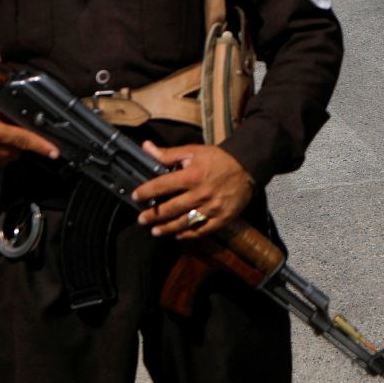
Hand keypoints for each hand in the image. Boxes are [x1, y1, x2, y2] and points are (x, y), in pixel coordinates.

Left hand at [133, 141, 253, 238]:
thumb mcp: (193, 151)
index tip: (136, 196)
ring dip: (167, 228)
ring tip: (155, 231)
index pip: (162, 185)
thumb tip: (146, 147)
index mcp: (192, 176)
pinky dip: (188, 234)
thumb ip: (168, 153)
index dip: (146, 192)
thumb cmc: (218, 159)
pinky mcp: (222, 218)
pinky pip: (202, 230)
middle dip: (153, 215)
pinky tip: (178, 235)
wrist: (247, 167)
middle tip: (142, 219)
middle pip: (171, 209)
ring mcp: (212, 208)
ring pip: (184, 223)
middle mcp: (200, 194)